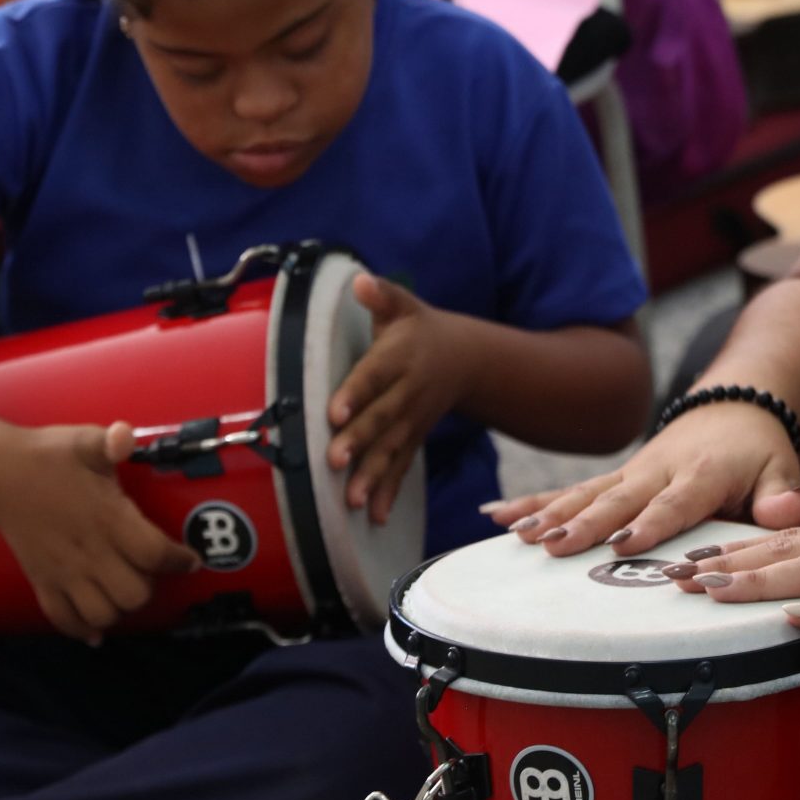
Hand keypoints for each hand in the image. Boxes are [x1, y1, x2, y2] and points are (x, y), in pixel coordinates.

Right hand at [0, 420, 199, 643]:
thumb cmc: (48, 455)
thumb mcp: (85, 440)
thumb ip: (112, 442)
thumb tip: (126, 436)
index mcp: (106, 518)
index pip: (154, 553)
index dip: (180, 560)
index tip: (191, 560)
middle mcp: (88, 551)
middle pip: (133, 594)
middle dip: (150, 586)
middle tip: (151, 570)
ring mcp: (62, 571)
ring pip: (102, 613)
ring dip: (119, 608)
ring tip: (124, 589)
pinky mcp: (41, 580)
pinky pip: (63, 620)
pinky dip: (82, 629)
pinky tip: (96, 627)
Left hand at [326, 273, 480, 523]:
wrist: (466, 359)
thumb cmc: (420, 329)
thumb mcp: (404, 306)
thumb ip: (381, 296)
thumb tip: (360, 281)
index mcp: (400, 356)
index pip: (374, 375)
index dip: (355, 393)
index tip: (333, 413)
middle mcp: (408, 391)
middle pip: (381, 418)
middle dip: (358, 440)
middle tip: (333, 461)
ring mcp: (413, 419)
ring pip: (392, 449)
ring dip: (372, 476)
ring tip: (351, 501)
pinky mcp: (414, 438)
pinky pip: (403, 467)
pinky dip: (389, 492)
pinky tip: (374, 517)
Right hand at [478, 397, 799, 556]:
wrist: (735, 407)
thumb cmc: (758, 451)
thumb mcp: (781, 467)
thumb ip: (782, 495)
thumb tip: (790, 512)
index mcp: (702, 473)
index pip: (675, 502)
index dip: (651, 522)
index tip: (625, 544)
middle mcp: (659, 469)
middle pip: (619, 498)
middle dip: (587, 522)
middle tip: (555, 545)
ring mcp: (631, 473)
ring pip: (587, 493)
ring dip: (552, 513)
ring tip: (519, 536)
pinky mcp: (614, 478)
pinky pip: (570, 490)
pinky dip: (533, 502)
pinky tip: (495, 516)